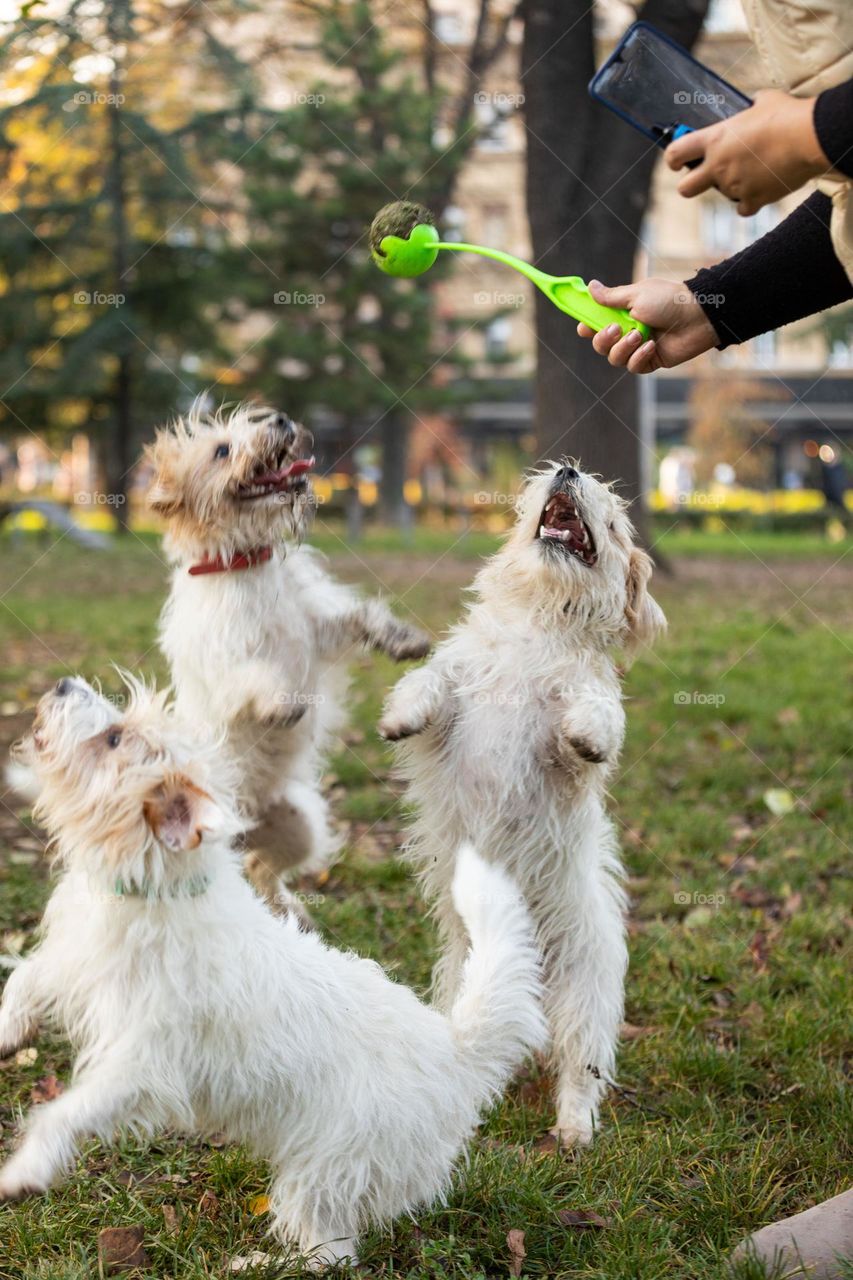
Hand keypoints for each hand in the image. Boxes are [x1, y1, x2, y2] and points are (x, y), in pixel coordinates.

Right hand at [576, 278, 718, 373]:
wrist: (697, 315)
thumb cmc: (668, 299)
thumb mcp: (636, 295)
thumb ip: (611, 297)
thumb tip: (590, 286)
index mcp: (622, 313)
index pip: (596, 323)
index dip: (587, 327)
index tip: (583, 327)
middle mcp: (627, 331)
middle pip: (600, 345)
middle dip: (603, 339)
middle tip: (616, 329)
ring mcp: (638, 347)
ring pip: (615, 358)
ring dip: (623, 348)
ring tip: (639, 335)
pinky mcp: (650, 361)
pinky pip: (633, 367)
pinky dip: (639, 357)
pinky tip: (651, 346)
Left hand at [665, 90, 832, 215]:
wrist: (808, 138)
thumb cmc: (786, 115)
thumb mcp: (762, 101)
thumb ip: (749, 107)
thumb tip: (752, 105)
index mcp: (715, 139)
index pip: (675, 153)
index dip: (672, 159)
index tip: (676, 161)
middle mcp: (719, 166)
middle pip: (685, 189)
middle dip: (690, 184)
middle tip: (703, 176)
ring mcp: (734, 186)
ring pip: (723, 195)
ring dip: (732, 186)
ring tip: (754, 168)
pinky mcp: (753, 199)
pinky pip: (743, 208)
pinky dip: (751, 200)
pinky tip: (761, 187)